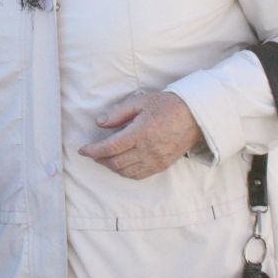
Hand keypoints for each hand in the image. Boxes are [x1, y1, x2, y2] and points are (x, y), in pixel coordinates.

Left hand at [78, 90, 203, 179]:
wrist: (194, 117)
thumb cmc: (166, 106)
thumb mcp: (140, 102)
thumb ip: (118, 113)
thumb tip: (100, 123)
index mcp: (140, 133)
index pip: (110, 147)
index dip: (93, 150)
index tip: (82, 150)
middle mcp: (147, 150)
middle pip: (116, 162)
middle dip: (100, 159)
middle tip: (92, 153)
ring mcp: (156, 160)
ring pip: (126, 172)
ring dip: (111, 167)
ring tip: (104, 158)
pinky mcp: (162, 165)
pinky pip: (139, 175)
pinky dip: (126, 173)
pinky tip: (121, 165)